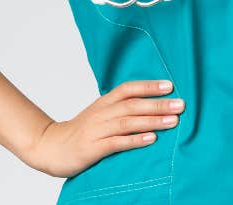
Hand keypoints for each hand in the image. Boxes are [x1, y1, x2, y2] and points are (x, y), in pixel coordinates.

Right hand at [21, 79, 184, 178]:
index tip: (170, 85)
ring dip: (152, 121)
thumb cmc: (80, 132)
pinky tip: (151, 139)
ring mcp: (97, 130)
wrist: (50, 147)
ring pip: (128, 122)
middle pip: (132, 105)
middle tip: (181, 104)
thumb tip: (150, 104)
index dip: (148, 86)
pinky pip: (117, 142)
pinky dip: (135, 140)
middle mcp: (101, 113)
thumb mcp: (99, 114)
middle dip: (158, 104)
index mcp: (103, 103)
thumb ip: (120, 109)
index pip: (128, 89)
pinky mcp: (93, 148)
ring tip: (173, 121)